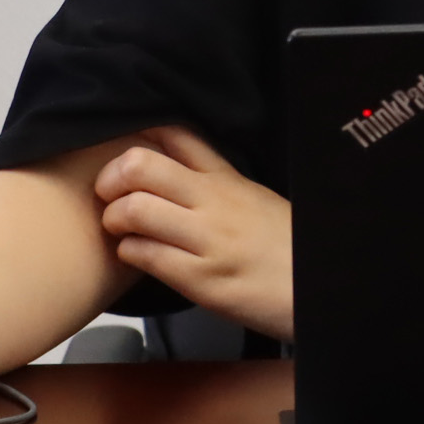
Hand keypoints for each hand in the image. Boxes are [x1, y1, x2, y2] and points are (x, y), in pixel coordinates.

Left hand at [93, 126, 294, 340]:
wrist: (316, 289)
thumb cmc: (283, 249)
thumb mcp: (253, 200)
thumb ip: (214, 183)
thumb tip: (170, 172)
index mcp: (227, 179)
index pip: (175, 135)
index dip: (139, 135)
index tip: (123, 153)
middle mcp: (215, 203)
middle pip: (141, 165)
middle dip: (110, 178)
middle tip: (107, 194)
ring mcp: (208, 240)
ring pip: (136, 209)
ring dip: (115, 218)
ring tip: (120, 229)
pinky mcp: (201, 279)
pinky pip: (146, 255)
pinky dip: (129, 252)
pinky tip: (136, 255)